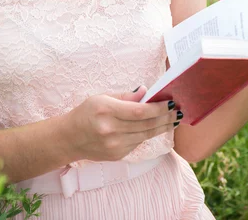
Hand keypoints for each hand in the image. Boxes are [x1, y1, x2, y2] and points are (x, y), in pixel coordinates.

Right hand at [61, 85, 181, 162]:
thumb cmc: (86, 113)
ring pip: (145, 135)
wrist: (70, 138)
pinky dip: (148, 134)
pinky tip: (157, 126)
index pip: (140, 111)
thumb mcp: (102, 97)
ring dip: (162, 127)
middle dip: (165, 117)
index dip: (158, 108)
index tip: (171, 102)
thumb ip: (126, 96)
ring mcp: (115, 145)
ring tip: (173, 119)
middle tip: (178, 110)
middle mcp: (111, 130)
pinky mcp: (118, 155)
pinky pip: (138, 142)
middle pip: (146, 125)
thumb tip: (146, 92)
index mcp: (106, 110)